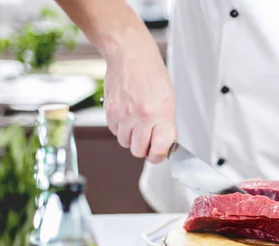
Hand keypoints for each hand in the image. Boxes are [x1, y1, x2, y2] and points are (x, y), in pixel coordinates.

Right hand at [102, 35, 176, 162]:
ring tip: (137, 123)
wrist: (130, 55)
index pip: (159, 151)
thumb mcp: (168, 100)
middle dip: (144, 148)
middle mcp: (142, 117)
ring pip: (125, 143)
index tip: (159, 152)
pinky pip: (114, 131)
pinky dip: (121, 128)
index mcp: (161, 115)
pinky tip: (127, 115)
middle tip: (148, 137)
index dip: (158, 156)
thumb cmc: (152, 74)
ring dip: (131, 138)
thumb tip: (167, 143)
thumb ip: (167, 124)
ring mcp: (124, 115)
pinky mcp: (110, 111)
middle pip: (138, 151)